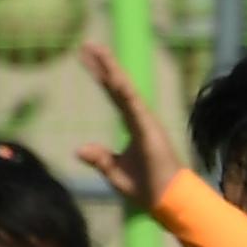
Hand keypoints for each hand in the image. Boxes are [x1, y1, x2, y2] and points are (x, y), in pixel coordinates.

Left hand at [76, 44, 190, 212]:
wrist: (168, 202)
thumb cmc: (148, 189)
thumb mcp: (115, 172)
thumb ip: (100, 159)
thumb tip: (78, 150)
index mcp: (133, 125)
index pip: (113, 94)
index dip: (100, 75)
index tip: (85, 56)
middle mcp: (140, 119)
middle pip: (117, 86)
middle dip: (103, 65)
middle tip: (87, 44)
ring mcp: (146, 122)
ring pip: (125, 90)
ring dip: (111, 69)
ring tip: (97, 50)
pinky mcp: (150, 131)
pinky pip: (135, 107)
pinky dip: (124, 91)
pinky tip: (113, 77)